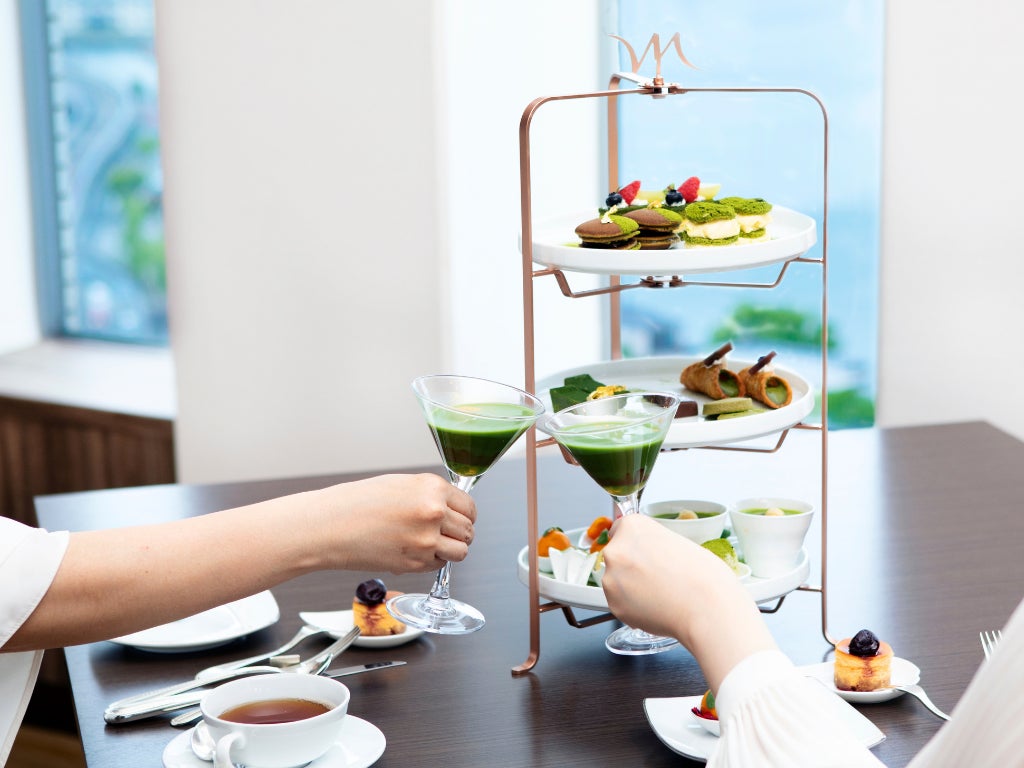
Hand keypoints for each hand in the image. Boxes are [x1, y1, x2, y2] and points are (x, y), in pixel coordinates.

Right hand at [313, 473, 476, 572]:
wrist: (330, 525)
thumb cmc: (358, 502)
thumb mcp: (401, 485)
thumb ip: (430, 494)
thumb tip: (451, 507)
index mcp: (432, 488)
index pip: (470, 507)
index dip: (465, 514)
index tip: (459, 518)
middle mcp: (434, 513)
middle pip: (468, 530)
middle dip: (459, 533)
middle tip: (442, 533)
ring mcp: (426, 540)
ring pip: (461, 552)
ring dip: (450, 550)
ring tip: (431, 544)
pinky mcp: (415, 563)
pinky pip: (439, 565)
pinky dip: (431, 561)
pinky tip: (412, 551)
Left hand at [601, 514, 775, 690]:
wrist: (707, 608)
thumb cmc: (703, 575)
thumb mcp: (677, 542)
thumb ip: (653, 544)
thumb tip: (647, 554)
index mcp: (632, 526)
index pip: (619, 531)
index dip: (635, 545)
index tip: (643, 554)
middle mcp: (616, 549)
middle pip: (617, 556)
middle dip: (631, 567)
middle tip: (657, 577)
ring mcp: (611, 578)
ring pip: (616, 581)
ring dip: (630, 588)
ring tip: (659, 594)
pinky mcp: (614, 605)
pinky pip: (620, 604)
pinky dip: (632, 607)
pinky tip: (655, 607)